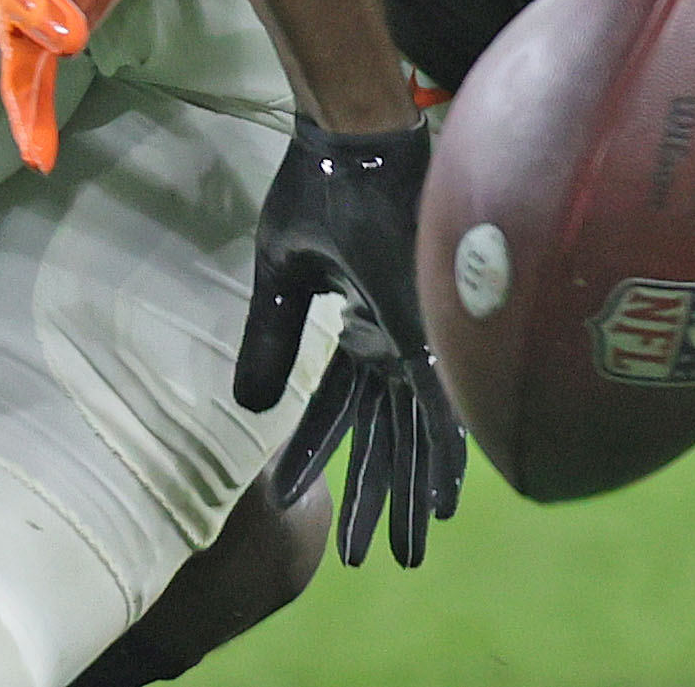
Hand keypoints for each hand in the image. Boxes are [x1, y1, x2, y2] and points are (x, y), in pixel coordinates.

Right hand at [233, 120, 465, 567]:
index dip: (311, 455)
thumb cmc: (318, 186)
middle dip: (378, 499)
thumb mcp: (279, 274)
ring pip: (414, 433)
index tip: (284, 497)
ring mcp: (414, 334)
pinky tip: (447, 498)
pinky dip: (444, 452)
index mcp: (356, 326)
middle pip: (382, 438)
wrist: (355, 135)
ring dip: (409, 494)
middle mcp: (391, 339)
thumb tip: (248, 409)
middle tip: (379, 560)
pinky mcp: (428, 326)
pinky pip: (441, 401)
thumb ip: (268, 340)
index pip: (333, 411)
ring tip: (406, 553)